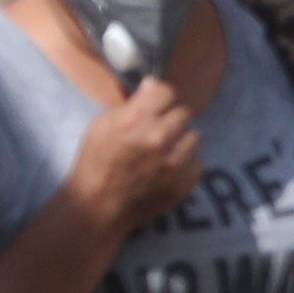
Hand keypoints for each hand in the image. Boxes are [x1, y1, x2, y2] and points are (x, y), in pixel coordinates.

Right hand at [66, 77, 204, 233]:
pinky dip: (186, 165)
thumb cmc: (96, 162)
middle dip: (171, 120)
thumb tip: (153, 86)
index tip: (155, 107)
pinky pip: (197, 163)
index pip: (167, 92)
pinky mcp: (184, 183)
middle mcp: (159, 138)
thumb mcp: (103, 125)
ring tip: (164, 152)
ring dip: (181, 142)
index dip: (160, 99)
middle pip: (184, 113)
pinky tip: (169, 169)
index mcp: (137, 119)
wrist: (98, 206)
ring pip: (194, 137)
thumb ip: (132, 104)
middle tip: (158, 132)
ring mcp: (174, 163)